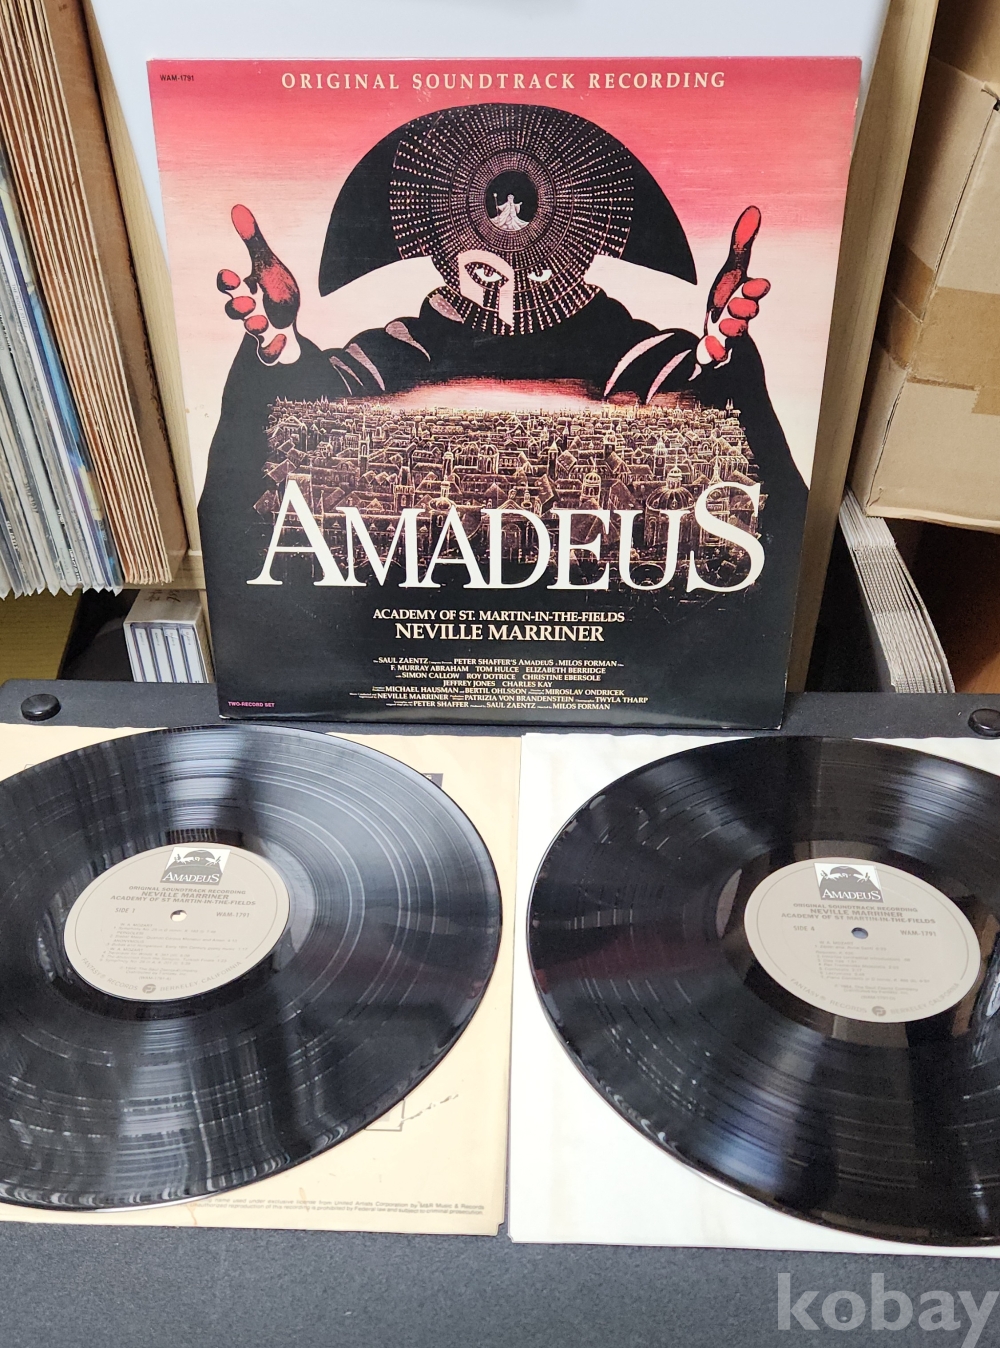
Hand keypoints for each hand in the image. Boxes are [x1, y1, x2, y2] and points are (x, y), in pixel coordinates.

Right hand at [217, 206, 300, 364]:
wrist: (292, 320)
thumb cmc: (275, 290)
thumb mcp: (267, 263)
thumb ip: (253, 239)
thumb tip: (237, 208)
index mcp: (247, 288)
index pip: (227, 285)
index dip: (226, 282)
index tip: (233, 276)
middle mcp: (251, 310)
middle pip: (233, 312)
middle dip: (238, 307)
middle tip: (250, 301)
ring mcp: (262, 329)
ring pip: (250, 332)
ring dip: (255, 325)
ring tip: (265, 320)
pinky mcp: (274, 346)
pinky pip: (268, 356)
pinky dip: (273, 350)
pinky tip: (282, 339)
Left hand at [696, 207, 769, 367]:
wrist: (716, 330)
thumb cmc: (727, 296)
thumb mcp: (731, 270)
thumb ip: (741, 243)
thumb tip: (753, 209)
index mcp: (747, 294)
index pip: (758, 290)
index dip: (756, 288)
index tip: (752, 283)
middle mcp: (742, 315)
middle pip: (749, 313)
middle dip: (744, 308)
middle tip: (733, 304)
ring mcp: (730, 336)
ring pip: (736, 335)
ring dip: (730, 329)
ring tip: (720, 325)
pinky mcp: (717, 352)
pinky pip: (717, 357)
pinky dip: (713, 353)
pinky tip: (706, 347)